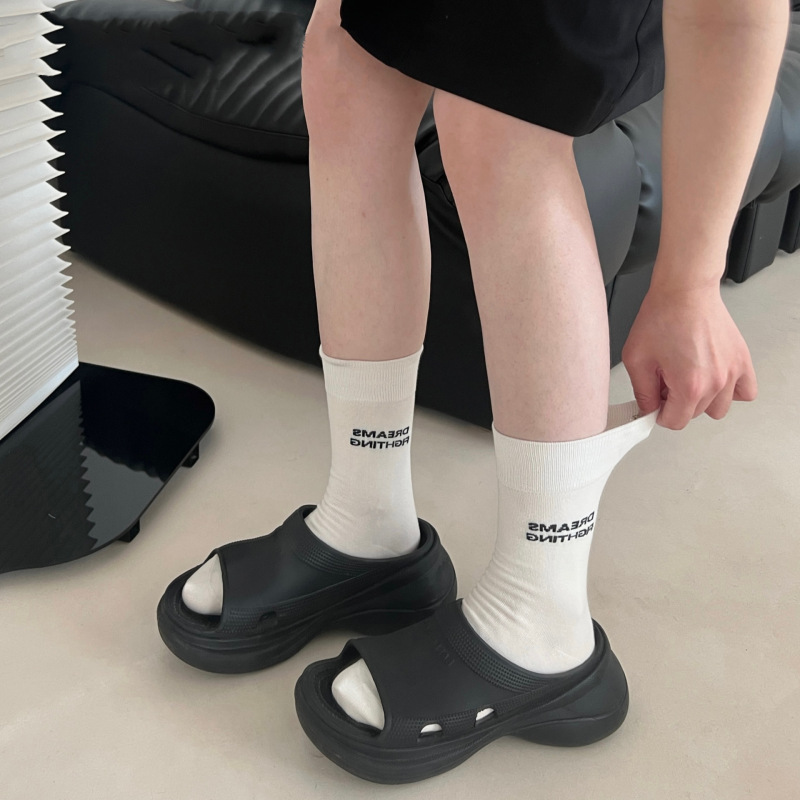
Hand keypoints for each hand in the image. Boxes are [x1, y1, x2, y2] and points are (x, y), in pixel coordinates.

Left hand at [621, 283, 757, 429]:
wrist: (684, 290)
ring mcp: (732, 372)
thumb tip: (649, 410)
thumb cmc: (661, 317)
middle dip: (676, 402)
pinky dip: (731, 391)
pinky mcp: (741, 360)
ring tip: (688, 378)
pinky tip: (713, 378)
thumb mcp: (636, 359)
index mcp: (690, 385)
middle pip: (694, 414)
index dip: (659, 414)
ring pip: (718, 408)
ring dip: (702, 400)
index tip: (655, 400)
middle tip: (666, 379)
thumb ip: (642, 392)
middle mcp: (716, 382)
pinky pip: (745, 392)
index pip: (675, 422)